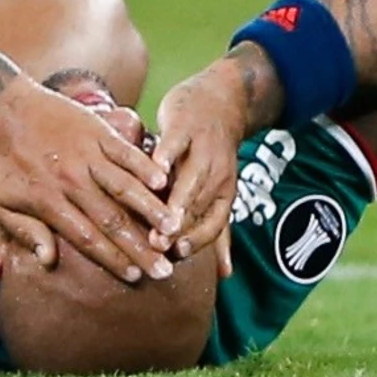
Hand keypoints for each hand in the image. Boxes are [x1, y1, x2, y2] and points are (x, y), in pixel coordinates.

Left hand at [0, 79, 177, 282]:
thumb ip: (24, 232)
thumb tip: (47, 261)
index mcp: (48, 201)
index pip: (86, 237)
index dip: (111, 259)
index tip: (134, 277)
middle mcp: (71, 180)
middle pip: (112, 219)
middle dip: (140, 247)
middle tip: (165, 269)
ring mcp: (86, 154)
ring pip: (124, 186)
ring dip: (151, 209)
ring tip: (174, 228)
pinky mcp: (96, 130)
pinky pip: (125, 151)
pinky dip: (145, 165)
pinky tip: (165, 181)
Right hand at [151, 71, 249, 265]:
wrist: (219, 100)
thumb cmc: (209, 154)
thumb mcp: (215, 192)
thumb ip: (215, 232)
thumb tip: (226, 276)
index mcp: (223, 193)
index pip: (213, 224)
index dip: (196, 241)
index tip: (173, 255)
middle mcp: (218, 173)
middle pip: (200, 206)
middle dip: (179, 227)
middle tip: (157, 246)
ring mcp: (203, 148)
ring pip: (191, 178)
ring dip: (175, 200)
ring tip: (154, 217)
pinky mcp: (186, 125)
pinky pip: (176, 143)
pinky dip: (166, 156)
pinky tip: (150, 170)